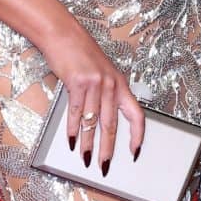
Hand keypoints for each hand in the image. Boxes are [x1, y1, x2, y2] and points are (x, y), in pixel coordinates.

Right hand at [46, 18, 145, 167]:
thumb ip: (107, 93)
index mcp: (120, 84)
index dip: (137, 135)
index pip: (136, 115)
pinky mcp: (77, 84)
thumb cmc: (81, 53)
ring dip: (87, 143)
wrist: (63, 35)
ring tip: (85, 158)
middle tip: (104, 165)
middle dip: (108, 149)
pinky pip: (75, 113)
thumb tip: (104, 118)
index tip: (135, 152)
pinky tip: (71, 141)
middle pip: (111, 124)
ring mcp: (94, 85)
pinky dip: (72, 129)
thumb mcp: (102, 72)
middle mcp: (110, 85)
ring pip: (92, 122)